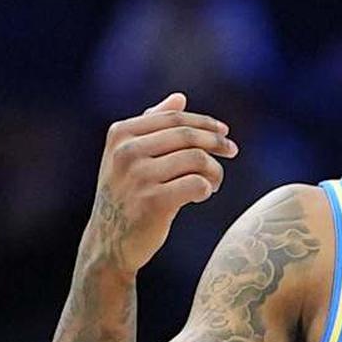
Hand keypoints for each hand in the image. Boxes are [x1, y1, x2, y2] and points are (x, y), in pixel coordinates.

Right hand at [83, 93, 238, 274]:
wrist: (109, 243)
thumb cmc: (126, 195)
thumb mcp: (129, 156)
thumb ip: (152, 125)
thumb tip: (179, 97)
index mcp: (121, 134)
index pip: (175, 118)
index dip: (205, 123)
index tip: (224, 132)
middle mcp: (126, 152)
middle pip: (188, 135)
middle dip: (217, 142)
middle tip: (232, 151)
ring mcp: (138, 177)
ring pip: (197, 159)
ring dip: (214, 170)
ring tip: (213, 182)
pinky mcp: (153, 202)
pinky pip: (198, 184)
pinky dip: (207, 188)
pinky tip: (202, 195)